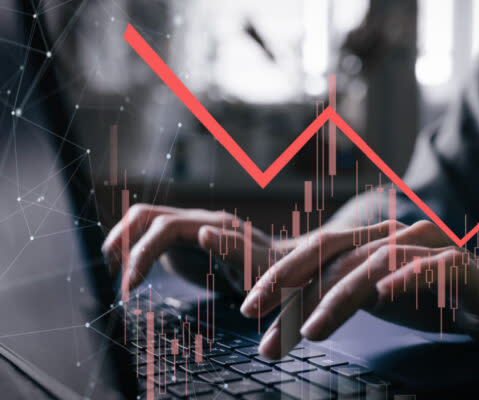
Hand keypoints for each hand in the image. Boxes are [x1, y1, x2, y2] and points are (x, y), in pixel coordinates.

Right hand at [101, 204, 271, 291]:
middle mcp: (198, 221)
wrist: (282, 268)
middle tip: (109, 275)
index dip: (143, 252)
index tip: (130, 285)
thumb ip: (234, 248)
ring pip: (144, 223)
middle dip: (122, 240)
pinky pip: (151, 240)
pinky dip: (134, 254)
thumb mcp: (261, 264)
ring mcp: (189, 230)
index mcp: (214, 225)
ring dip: (123, 244)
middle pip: (146, 215)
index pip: (165, 227)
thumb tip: (202, 232)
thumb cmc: (276, 270)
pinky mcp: (184, 244)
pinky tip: (127, 277)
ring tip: (111, 275)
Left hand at [241, 219, 478, 357]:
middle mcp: (392, 238)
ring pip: (374, 264)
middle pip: (333, 252)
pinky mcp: (460, 263)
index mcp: (369, 244)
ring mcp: (426, 247)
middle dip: (290, 282)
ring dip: (339, 296)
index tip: (248, 311)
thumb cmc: (434, 301)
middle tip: (256, 314)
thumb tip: (291, 315)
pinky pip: (432, 266)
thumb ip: (340, 298)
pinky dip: (407, 278)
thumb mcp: (377, 300)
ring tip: (310, 331)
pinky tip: (383, 296)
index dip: (278, 277)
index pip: (316, 255)